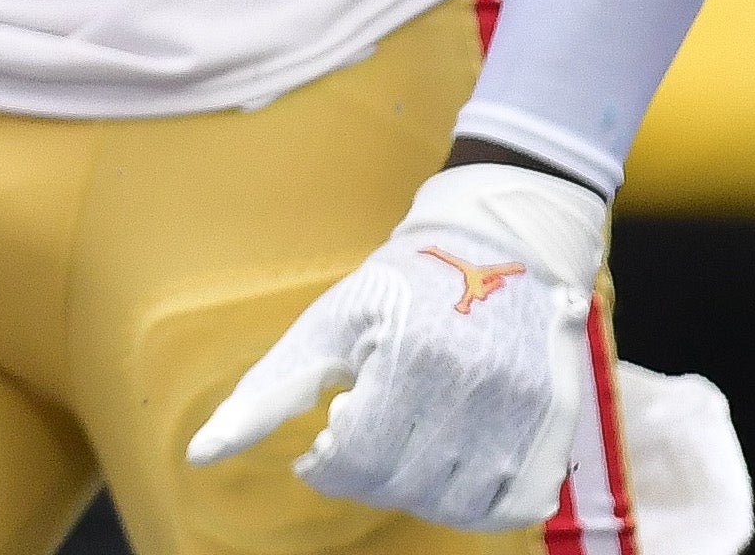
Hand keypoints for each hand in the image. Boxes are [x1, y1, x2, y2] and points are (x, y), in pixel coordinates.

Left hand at [187, 163, 607, 529]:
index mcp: (412, 354)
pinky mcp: (556, 430)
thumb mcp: (326, 326)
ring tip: (400, 447)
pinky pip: (509, 508)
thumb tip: (199, 456)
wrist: (499, 246)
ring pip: (454, 505)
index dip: (327, 463)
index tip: (320, 446)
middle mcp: (476, 388)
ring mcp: (525, 413)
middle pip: (402, 483)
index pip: (356, 455)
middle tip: (356, 442)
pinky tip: (447, 464)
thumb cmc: (398, 287)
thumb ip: (265, 395)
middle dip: (363, 474)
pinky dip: (471, 502)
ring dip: (413, 490)